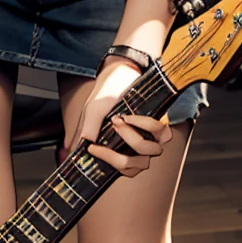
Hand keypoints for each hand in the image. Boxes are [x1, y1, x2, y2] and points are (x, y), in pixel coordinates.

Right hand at [63, 59, 171, 178]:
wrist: (120, 72)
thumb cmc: (105, 95)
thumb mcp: (93, 111)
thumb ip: (88, 129)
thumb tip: (80, 147)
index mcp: (119, 150)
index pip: (119, 170)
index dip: (108, 162)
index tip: (92, 148)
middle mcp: (136, 148)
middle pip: (134, 167)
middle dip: (117, 153)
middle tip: (106, 131)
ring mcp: (149, 137)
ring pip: (150, 153)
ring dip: (132, 138)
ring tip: (118, 121)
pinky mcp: (160, 124)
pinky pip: (161, 134)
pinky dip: (145, 125)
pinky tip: (130, 116)